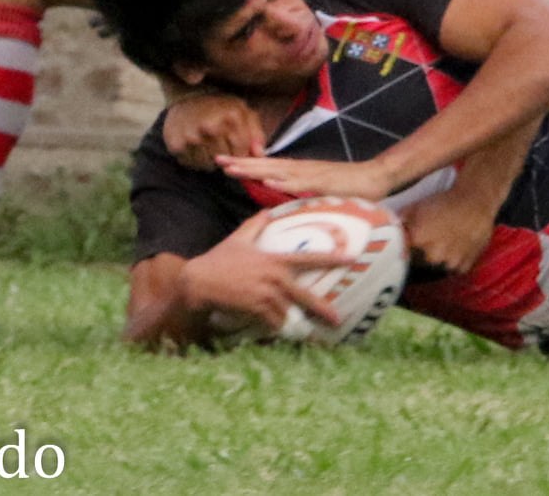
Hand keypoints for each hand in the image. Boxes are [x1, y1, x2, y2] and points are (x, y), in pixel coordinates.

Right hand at [164, 94, 265, 170]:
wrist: (188, 99)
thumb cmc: (221, 108)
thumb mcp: (243, 113)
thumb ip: (256, 133)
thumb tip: (260, 154)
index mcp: (231, 116)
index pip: (242, 150)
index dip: (241, 152)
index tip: (237, 146)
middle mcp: (210, 126)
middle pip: (225, 159)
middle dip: (226, 155)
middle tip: (221, 143)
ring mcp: (191, 136)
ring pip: (209, 165)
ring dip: (210, 160)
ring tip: (208, 144)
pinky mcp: (176, 145)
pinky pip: (192, 164)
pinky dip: (195, 160)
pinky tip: (196, 146)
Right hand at [178, 209, 347, 331]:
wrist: (198, 281)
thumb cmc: (217, 260)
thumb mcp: (238, 240)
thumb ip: (255, 226)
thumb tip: (266, 212)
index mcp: (274, 260)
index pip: (309, 258)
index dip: (331, 258)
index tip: (350, 259)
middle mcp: (274, 277)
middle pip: (305, 295)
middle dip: (323, 309)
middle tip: (338, 320)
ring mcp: (265, 294)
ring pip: (287, 313)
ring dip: (295, 324)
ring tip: (308, 334)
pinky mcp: (255, 309)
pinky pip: (272, 323)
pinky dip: (276, 330)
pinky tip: (281, 336)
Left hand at [217, 154, 395, 200]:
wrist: (377, 177)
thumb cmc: (351, 187)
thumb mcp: (321, 193)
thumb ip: (305, 196)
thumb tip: (288, 205)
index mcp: (300, 171)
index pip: (268, 166)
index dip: (247, 164)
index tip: (226, 164)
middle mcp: (302, 168)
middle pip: (267, 164)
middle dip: (242, 163)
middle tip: (218, 160)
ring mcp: (312, 173)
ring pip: (277, 170)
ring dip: (255, 168)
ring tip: (233, 168)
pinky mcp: (323, 181)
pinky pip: (300, 182)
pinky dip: (283, 180)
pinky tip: (268, 179)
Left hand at [400, 189, 495, 275]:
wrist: (475, 199)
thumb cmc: (445, 200)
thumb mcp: (417, 204)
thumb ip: (400, 219)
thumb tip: (390, 228)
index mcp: (417, 240)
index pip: (404, 251)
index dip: (409, 245)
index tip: (414, 239)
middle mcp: (432, 255)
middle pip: (422, 260)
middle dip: (426, 251)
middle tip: (434, 237)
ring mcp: (450, 261)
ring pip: (440, 265)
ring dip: (442, 257)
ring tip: (448, 241)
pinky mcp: (466, 263)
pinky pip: (457, 268)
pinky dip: (457, 261)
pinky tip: (459, 247)